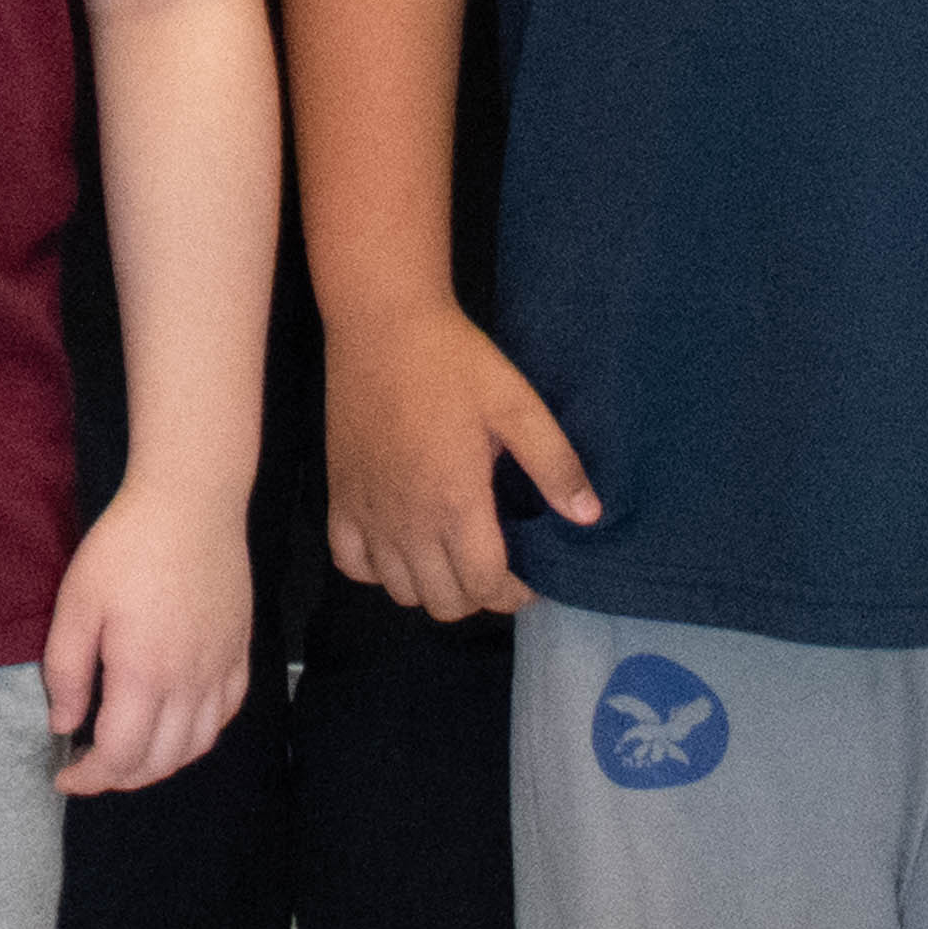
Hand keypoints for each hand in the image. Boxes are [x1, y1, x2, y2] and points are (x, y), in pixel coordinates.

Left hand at [41, 475, 251, 797]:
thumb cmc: (126, 546)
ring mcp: (221, 666)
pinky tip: (178, 723)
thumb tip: (65, 725)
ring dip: (162, 764)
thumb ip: (66, 672)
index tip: (65, 776)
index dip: (89, 778)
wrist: (191, 501)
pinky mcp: (239, 649)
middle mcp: (189, 681)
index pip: (120, 756)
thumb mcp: (77, 602)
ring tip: (132, 755)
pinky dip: (201, 733)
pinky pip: (227, 712)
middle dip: (121, 778)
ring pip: (198, 745)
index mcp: (144, 673)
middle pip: (161, 762)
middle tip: (92, 768)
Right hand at [323, 301, 598, 621]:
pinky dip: (378, 570)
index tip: (529, 580)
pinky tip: (401, 546)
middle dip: (478, 596)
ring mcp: (368, 513)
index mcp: (455, 504)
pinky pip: (351, 564)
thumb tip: (588, 516)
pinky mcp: (339, 497)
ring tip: (453, 557)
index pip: (484, 587)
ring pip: (400, 592)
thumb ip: (555, 464)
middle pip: (443, 602)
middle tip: (495, 566)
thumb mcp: (517, 405)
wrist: (382, 326)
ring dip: (432, 587)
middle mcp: (408, 522)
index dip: (513, 595)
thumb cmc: (454, 362)